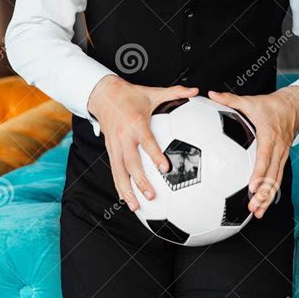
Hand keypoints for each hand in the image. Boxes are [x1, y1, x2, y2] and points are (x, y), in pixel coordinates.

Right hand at [88, 75, 198, 210]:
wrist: (103, 94)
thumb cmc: (130, 94)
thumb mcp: (152, 92)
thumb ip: (175, 92)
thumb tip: (195, 90)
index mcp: (136, 123)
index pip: (147, 142)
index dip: (155, 155)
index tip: (165, 168)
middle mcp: (124, 136)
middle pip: (131, 163)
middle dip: (140, 181)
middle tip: (152, 196)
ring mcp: (114, 145)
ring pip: (119, 171)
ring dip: (127, 190)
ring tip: (135, 206)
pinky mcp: (109, 149)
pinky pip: (114, 169)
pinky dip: (119, 185)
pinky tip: (125, 199)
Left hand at [208, 86, 298, 218]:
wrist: (293, 106)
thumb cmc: (269, 105)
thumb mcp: (250, 100)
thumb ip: (229, 100)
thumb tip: (210, 94)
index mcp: (269, 136)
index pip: (265, 158)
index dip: (259, 173)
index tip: (252, 187)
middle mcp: (278, 148)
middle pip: (273, 175)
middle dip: (264, 193)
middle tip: (253, 208)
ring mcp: (282, 155)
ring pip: (277, 180)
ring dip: (269, 197)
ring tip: (258, 213)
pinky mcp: (282, 159)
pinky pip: (277, 177)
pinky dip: (271, 192)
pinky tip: (262, 204)